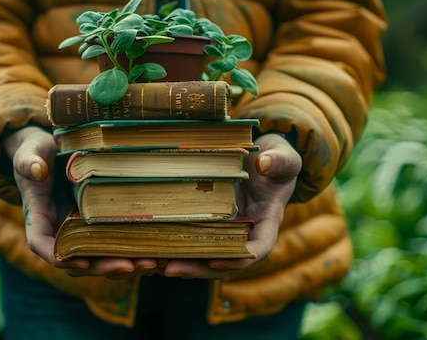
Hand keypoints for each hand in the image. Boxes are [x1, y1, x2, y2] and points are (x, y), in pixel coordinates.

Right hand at [5, 127, 160, 278]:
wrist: (51, 152)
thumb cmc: (37, 152)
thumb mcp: (30, 151)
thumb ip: (28, 160)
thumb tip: (38, 170)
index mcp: (38, 217)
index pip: (41, 244)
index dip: (59, 257)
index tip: (82, 262)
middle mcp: (58, 231)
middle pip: (75, 262)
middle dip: (102, 267)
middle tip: (131, 266)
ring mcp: (79, 232)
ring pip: (97, 259)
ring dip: (122, 265)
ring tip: (150, 263)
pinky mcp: (97, 227)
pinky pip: (112, 246)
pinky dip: (131, 252)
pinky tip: (156, 252)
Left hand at [160, 133, 301, 278]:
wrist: (259, 159)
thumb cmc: (275, 159)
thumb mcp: (283, 157)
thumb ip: (280, 161)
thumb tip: (266, 164)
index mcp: (266, 223)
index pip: (258, 248)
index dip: (239, 259)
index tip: (218, 259)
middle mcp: (242, 234)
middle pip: (221, 261)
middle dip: (197, 268)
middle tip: (170, 269)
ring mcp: (220, 231)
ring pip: (199, 255)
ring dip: (176, 261)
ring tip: (149, 262)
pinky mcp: (202, 223)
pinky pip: (185, 239)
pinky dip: (166, 246)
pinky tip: (143, 247)